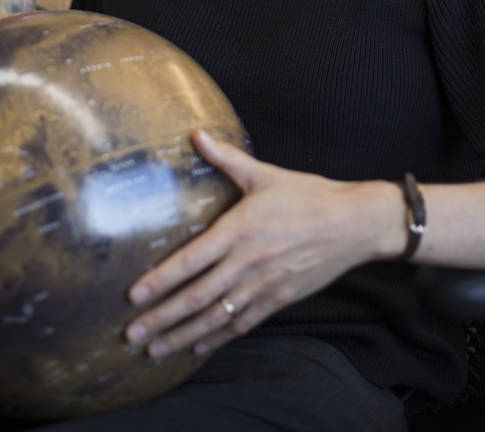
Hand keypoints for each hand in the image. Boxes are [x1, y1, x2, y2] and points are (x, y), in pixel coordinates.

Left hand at [124, 129, 395, 359]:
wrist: (354, 224)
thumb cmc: (308, 195)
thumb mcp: (265, 173)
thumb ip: (226, 158)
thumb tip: (196, 134)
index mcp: (240, 229)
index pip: (191, 260)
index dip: (161, 280)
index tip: (133, 295)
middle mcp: (247, 262)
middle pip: (196, 297)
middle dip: (161, 318)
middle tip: (130, 334)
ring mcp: (263, 285)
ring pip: (215, 318)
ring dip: (183, 336)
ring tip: (153, 351)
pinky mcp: (279, 300)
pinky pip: (242, 325)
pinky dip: (218, 339)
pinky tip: (197, 349)